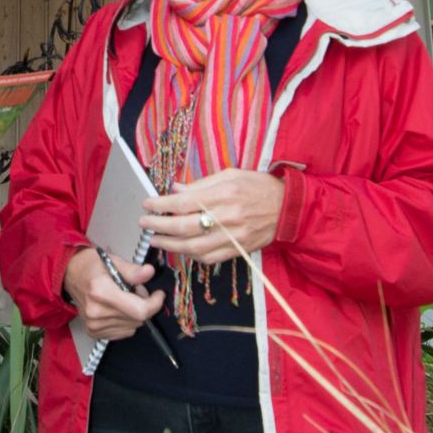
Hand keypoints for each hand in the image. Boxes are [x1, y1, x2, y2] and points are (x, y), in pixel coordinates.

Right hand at [62, 248, 162, 339]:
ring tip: (125, 299)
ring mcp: (94, 324)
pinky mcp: (93, 332)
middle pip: (138, 319)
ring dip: (135, 314)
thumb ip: (133, 270)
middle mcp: (96, 312)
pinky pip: (123, 332)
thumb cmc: (91, 265)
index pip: (140, 310)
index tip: (158, 294)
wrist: (69, 274)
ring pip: (132, 327)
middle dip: (145, 305)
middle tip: (136, 290)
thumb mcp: (113, 261)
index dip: (155, 304)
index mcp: (101, 292)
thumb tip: (150, 272)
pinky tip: (117, 309)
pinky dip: (126, 321)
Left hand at [140, 169, 283, 263]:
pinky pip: (210, 258)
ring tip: (156, 239)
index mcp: (224, 194)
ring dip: (171, 245)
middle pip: (185, 227)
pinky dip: (191, 256)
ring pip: (195, 247)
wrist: (288, 207)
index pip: (185, 202)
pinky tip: (180, 250)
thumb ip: (201, 184)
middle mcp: (227, 217)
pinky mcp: (238, 250)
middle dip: (160, 226)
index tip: (147, 204)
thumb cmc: (258, 186)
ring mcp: (233, 237)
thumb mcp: (230, 175)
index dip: (162, 205)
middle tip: (144, 224)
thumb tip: (176, 189)